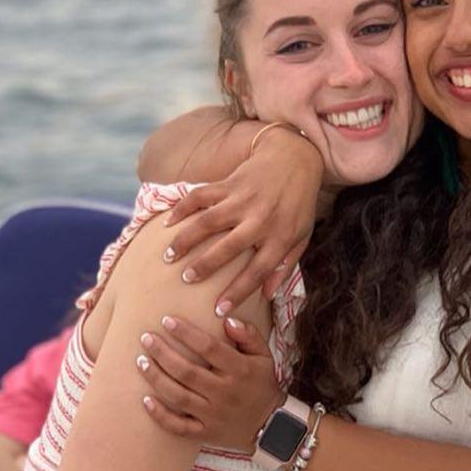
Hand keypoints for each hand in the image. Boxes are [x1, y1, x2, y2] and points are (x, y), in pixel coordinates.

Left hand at [137, 315, 283, 450]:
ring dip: (157, 378)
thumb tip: (227, 319)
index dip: (186, 333)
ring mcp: (214, 415)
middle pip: (188, 372)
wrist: (271, 426)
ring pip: (179, 397)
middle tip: (146, 338)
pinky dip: (160, 415)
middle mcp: (225, 392)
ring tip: (141, 361)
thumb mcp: (264, 356)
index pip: (209, 348)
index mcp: (240, 370)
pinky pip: (179, 427)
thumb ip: (248, 335)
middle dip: (163, 353)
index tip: (167, 320)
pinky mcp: (205, 433)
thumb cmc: (262, 383)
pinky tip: (145, 400)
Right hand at [162, 128, 321, 312]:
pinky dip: (182, 208)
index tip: (218, 311)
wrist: (295, 159)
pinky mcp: (230, 183)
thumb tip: (266, 295)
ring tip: (169, 256)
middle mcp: (260, 220)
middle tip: (186, 280)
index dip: (237, 293)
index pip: (257, 271)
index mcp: (280, 237)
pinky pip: (201, 196)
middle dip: (205, 266)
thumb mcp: (302, 236)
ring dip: (186, 240)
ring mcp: (243, 200)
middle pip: (228, 248)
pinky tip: (168, 223)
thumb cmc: (299, 204)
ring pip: (208, 222)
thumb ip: (285, 265)